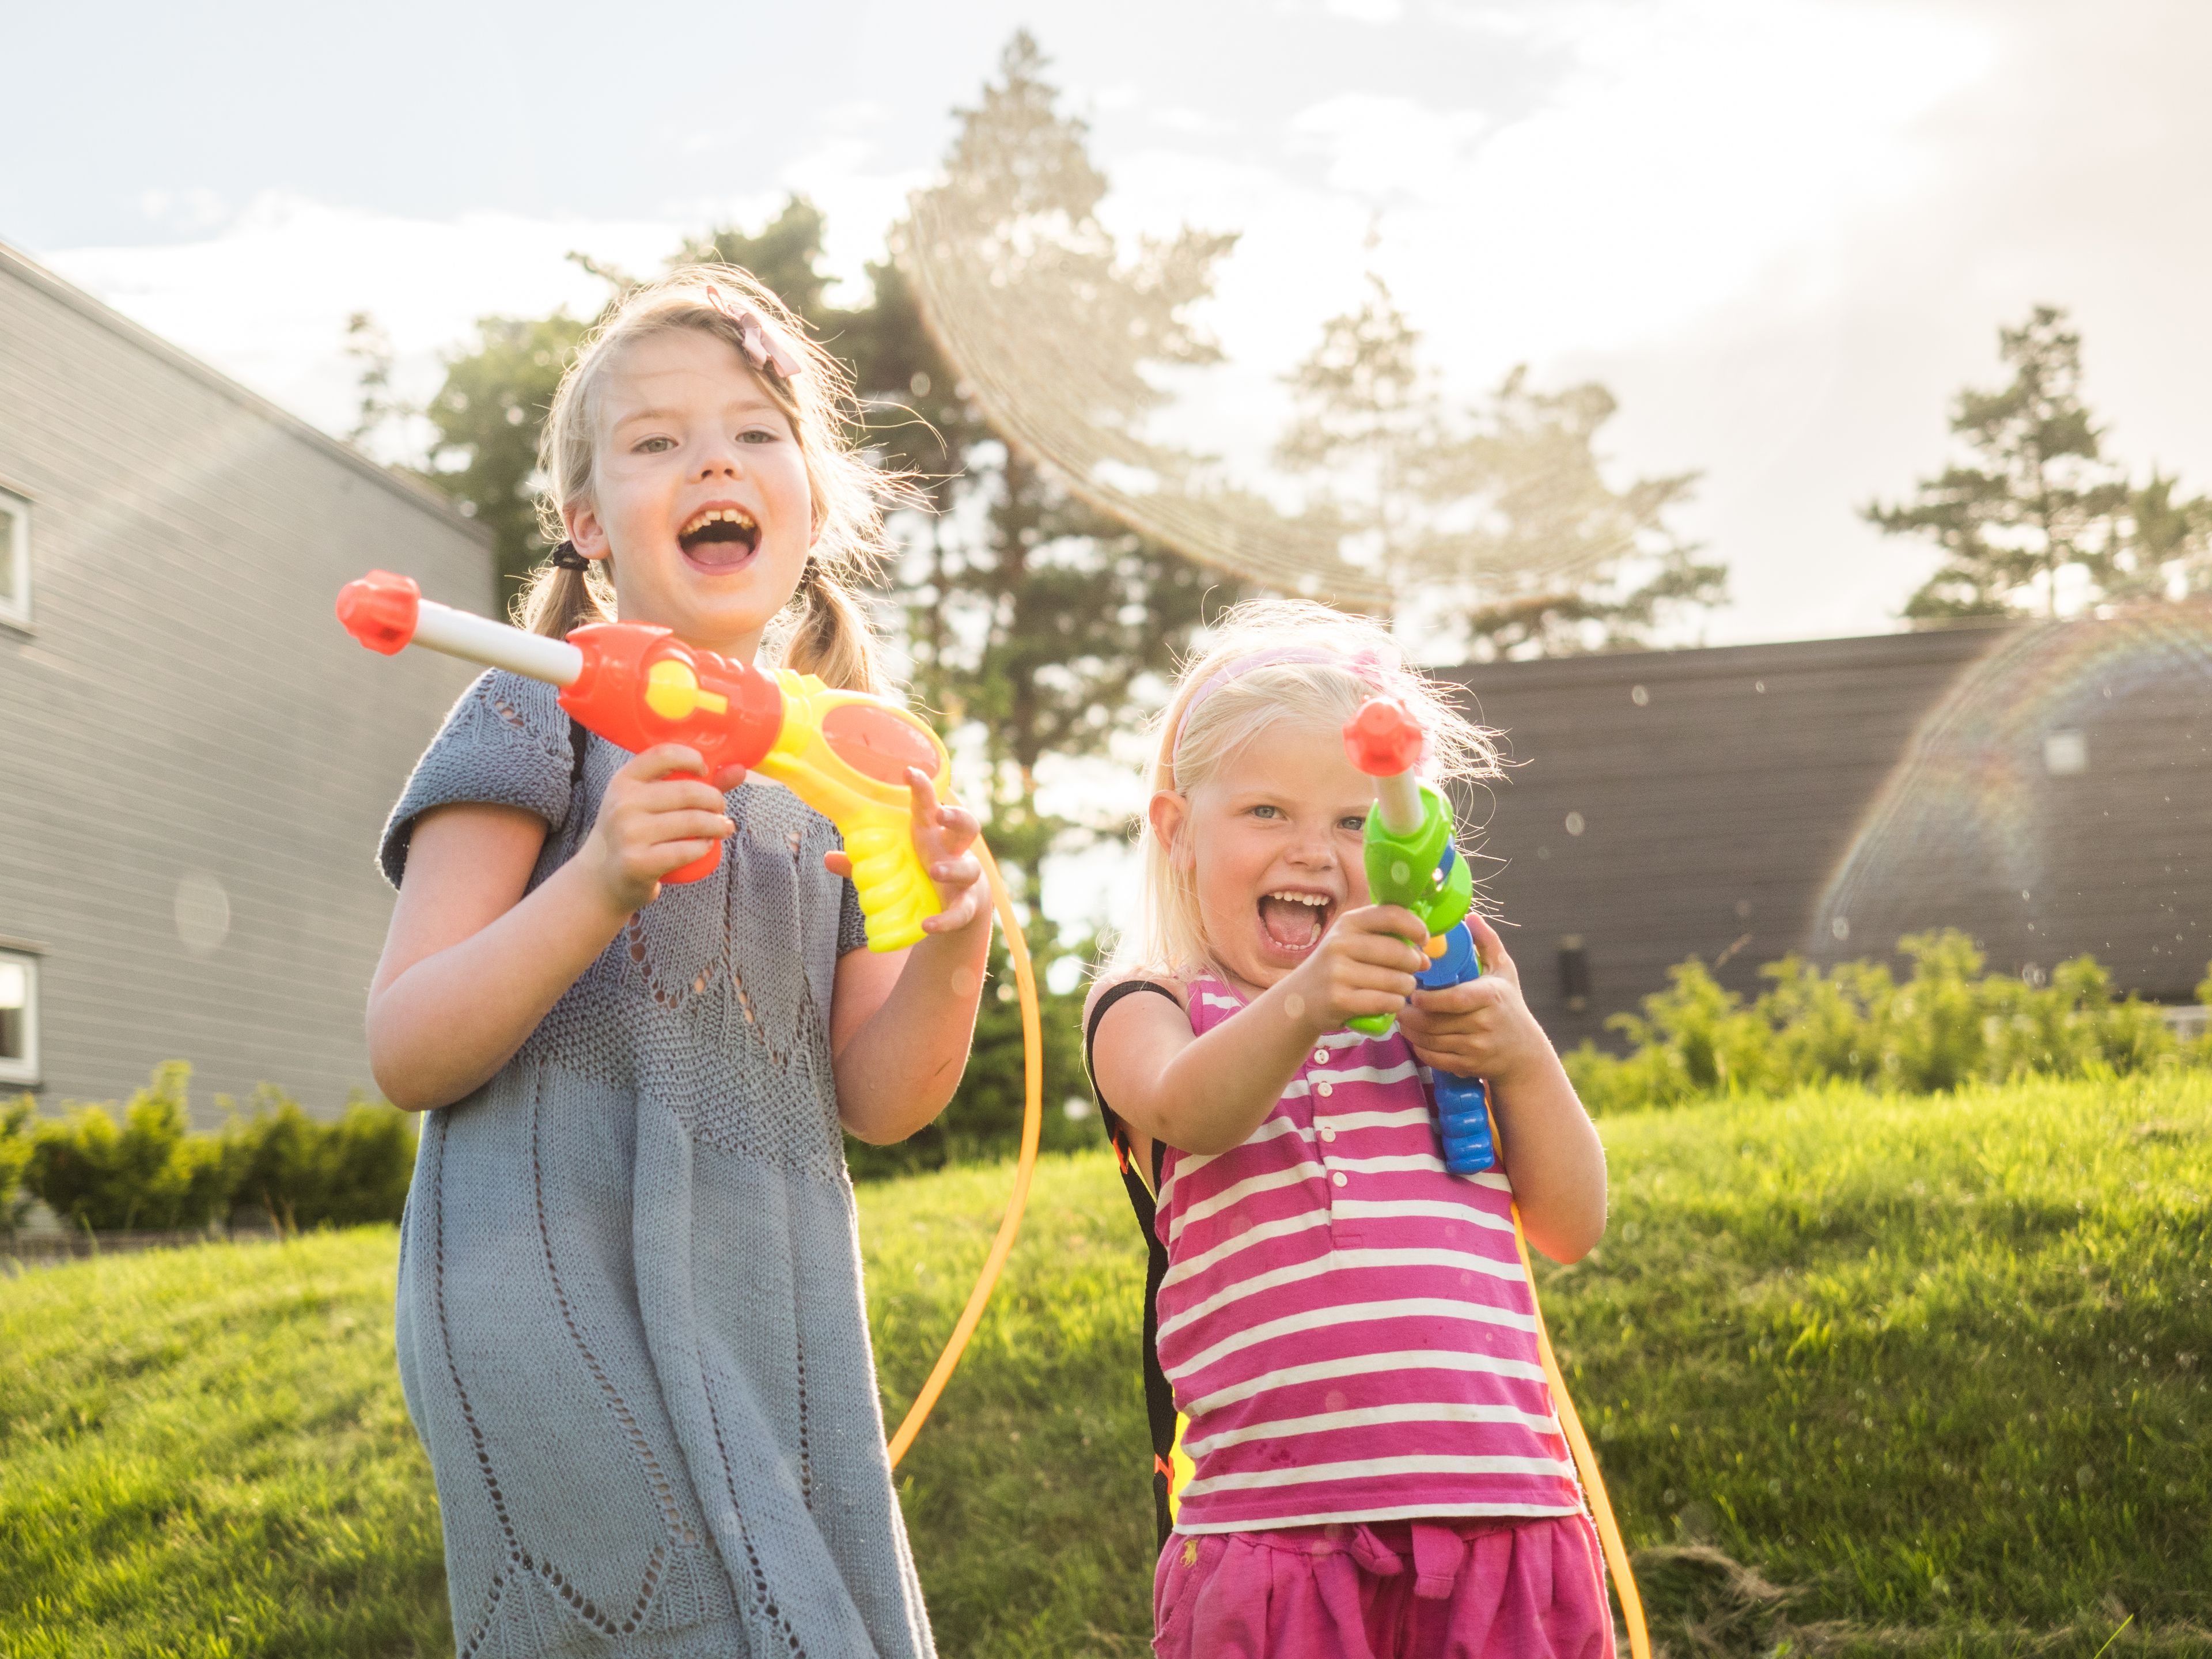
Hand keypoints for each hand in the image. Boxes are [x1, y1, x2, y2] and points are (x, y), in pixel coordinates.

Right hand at [580, 744, 733, 912]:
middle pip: (689, 791)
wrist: (601, 878)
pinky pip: (687, 850)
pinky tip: (706, 845)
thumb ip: (693, 784)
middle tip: (720, 808)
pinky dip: (704, 847)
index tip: (704, 771)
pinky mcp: (638, 863)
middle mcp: (623, 804)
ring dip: (718, 825)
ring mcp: (629, 834)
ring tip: (722, 827)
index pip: (664, 754)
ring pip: (693, 821)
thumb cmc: (632, 833)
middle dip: (716, 800)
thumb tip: (740, 770)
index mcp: (624, 781)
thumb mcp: (648, 803)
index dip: (693, 758)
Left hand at [822, 768, 987, 936]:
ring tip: (935, 871)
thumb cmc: (923, 873)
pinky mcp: (966, 906)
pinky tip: (926, 925)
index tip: (908, 771)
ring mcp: (964, 878)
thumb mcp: (895, 865)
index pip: (932, 806)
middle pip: (968, 827)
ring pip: (968, 869)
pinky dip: (944, 920)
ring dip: (952, 869)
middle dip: (958, 818)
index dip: (923, 788)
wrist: (958, 907)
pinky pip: (959, 912)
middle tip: (941, 814)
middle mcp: (953, 852)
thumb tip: (827, 858)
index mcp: (933, 834)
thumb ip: (861, 863)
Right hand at [1277, 904, 1431, 1034]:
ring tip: (1399, 988)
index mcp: (1348, 923)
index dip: (1416, 927)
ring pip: (1396, 980)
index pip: (1391, 915)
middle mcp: (1340, 944)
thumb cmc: (1337, 968)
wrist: (1300, 999)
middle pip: (1399, 952)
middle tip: (1410, 972)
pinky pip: (1386, 1001)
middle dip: (1413, 965)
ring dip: (1406, 987)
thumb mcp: (1352, 942)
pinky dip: (1395, 1003)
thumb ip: (1386, 938)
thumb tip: (1425, 955)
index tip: (1423, 940)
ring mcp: (1337, 972)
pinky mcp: (1339, 999)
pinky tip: (1390, 1002)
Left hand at [1397, 913, 1548, 1085]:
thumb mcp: (1505, 971)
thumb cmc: (1510, 1006)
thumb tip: (1471, 916)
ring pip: (1431, 1041)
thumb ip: (1487, 942)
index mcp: (1490, 998)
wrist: (1524, 1053)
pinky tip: (1414, 1036)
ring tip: (1402, 1017)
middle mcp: (1483, 1024)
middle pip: (1435, 1022)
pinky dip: (1420, 1048)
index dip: (1428, 998)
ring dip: (1410, 1030)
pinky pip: (1435, 1058)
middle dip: (1410, 1014)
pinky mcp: (1468, 1066)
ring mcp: (1476, 1048)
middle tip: (1397, 1002)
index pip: (1453, 999)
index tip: (1413, 992)